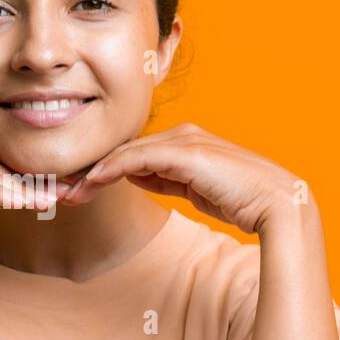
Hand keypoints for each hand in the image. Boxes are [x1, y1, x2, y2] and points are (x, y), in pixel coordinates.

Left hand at [60, 122, 311, 234]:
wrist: (277, 205)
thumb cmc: (241, 200)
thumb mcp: (194, 190)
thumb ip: (165, 179)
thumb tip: (134, 174)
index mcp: (187, 141)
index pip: (135, 151)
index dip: (104, 169)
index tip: (77, 187)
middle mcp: (184, 134)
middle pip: (126, 148)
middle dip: (91, 169)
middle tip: (62, 189)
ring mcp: (185, 141)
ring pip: (127, 152)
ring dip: (94, 171)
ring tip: (69, 190)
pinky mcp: (186, 152)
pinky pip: (137, 158)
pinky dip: (111, 169)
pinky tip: (91, 181)